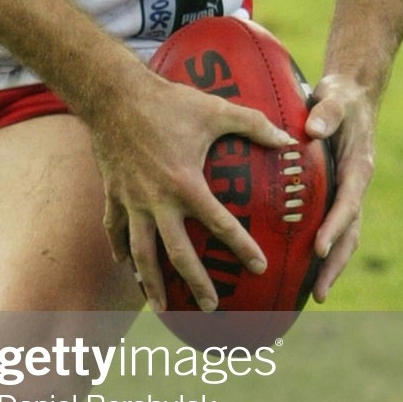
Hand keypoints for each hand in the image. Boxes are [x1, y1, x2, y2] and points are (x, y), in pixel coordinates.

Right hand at [89, 69, 293, 313]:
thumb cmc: (169, 102)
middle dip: (196, 282)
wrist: (113, 94)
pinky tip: (126, 267)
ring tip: (163, 307)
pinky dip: (120, 251)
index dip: (242, 247)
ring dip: (151, 283)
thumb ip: (254, 125)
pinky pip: (115, 230)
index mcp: (185, 183)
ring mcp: (132, 201)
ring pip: (140, 253)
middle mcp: (157, 200)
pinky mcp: (113, 194)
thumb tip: (289, 139)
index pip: (219, 224)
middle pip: (177, 253)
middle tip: (212, 306)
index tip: (259, 268)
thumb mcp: (216, 110)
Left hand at [303, 74, 378, 300]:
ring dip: (331, 265)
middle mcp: (356, 186)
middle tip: (319, 292)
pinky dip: (322, 249)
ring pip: (344, 236)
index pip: (348, 204)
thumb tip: (312, 130)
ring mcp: (348, 194)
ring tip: (314, 294)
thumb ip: (326, 114)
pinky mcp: (337, 194)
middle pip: (349, 233)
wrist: (353, 95)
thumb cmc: (340, 98)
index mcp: (359, 168)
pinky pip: (332, 227)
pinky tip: (302, 267)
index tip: (319, 248)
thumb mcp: (335, 99)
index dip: (334, 227)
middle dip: (335, 263)